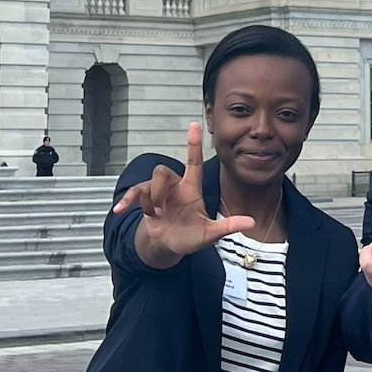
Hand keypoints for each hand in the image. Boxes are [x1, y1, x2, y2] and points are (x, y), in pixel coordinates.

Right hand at [111, 125, 255, 269]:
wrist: (169, 246)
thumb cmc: (190, 236)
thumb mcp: (209, 234)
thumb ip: (227, 227)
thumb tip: (251, 223)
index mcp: (191, 189)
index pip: (193, 162)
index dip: (193, 144)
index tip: (194, 125)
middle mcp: (174, 187)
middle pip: (162, 171)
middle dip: (157, 190)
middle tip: (159, 210)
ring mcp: (158, 193)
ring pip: (146, 183)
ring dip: (147, 201)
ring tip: (153, 216)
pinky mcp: (144, 201)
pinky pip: (133, 194)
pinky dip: (126, 202)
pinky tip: (120, 210)